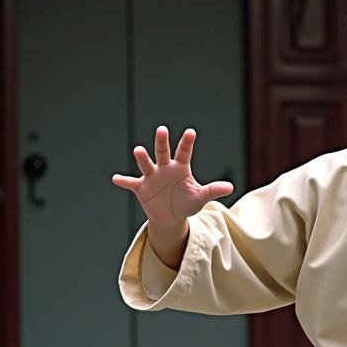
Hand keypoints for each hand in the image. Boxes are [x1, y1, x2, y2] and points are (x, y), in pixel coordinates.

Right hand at [111, 126, 232, 224]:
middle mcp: (165, 168)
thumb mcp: (201, 197)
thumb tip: (230, 187)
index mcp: (180, 167)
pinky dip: (124, 181)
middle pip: (163, 152)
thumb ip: (213, 190)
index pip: (184, 152)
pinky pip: (131, 183)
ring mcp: (152, 177)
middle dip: (162, 142)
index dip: (187, 143)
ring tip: (138, 150)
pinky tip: (116, 178)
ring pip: (147, 165)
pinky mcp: (141, 188)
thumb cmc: (187, 203)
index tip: (191, 132)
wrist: (171, 217)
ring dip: (142, 158)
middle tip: (162, 129)